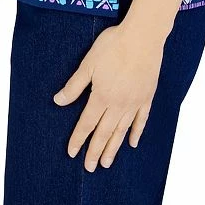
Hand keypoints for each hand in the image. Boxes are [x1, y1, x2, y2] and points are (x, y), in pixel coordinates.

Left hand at [53, 22, 165, 171]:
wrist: (143, 36)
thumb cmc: (113, 46)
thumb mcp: (88, 63)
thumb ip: (74, 85)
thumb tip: (58, 101)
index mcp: (102, 96)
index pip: (87, 123)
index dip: (78, 139)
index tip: (71, 153)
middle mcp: (118, 104)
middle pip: (104, 133)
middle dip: (95, 151)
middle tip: (90, 167)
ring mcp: (134, 102)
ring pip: (122, 131)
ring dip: (113, 147)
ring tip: (107, 163)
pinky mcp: (147, 96)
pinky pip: (141, 120)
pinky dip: (136, 132)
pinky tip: (132, 143)